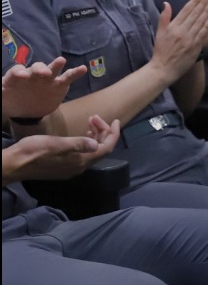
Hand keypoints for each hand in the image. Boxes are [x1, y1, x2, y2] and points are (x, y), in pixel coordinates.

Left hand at [2, 58, 87, 120]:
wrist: (27, 111)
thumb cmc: (12, 101)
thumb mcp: (0, 98)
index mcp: (16, 78)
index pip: (17, 71)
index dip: (19, 72)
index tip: (21, 76)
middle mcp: (32, 75)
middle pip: (35, 68)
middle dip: (39, 69)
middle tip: (43, 73)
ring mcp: (47, 79)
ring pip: (52, 69)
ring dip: (55, 65)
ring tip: (60, 61)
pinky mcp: (59, 85)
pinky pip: (68, 77)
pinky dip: (75, 72)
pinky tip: (82, 69)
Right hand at [4, 116, 119, 182]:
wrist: (15, 164)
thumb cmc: (35, 151)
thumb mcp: (57, 144)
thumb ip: (78, 144)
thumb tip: (96, 145)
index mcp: (81, 161)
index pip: (106, 148)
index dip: (114, 134)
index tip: (116, 120)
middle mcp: (80, 167)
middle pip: (101, 149)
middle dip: (103, 132)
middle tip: (94, 117)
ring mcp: (72, 168)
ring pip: (92, 151)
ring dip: (95, 136)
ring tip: (90, 122)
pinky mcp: (64, 166)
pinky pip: (83, 154)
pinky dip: (86, 142)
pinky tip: (82, 134)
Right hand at [151, 0, 207, 82]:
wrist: (163, 69)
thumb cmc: (161, 50)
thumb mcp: (159, 32)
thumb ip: (164, 17)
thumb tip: (166, 3)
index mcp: (173, 26)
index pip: (186, 10)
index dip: (195, 0)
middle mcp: (181, 31)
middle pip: (195, 13)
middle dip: (204, 1)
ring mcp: (189, 39)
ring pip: (200, 21)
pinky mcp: (195, 46)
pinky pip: (203, 33)